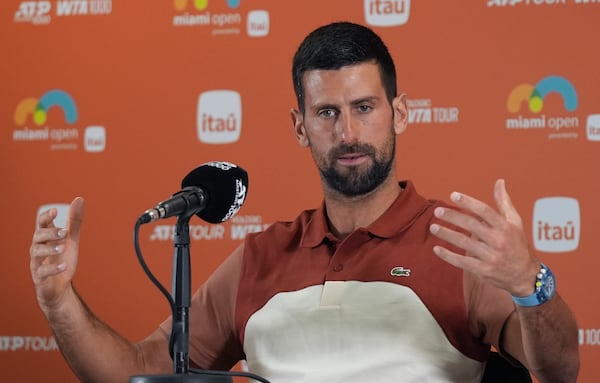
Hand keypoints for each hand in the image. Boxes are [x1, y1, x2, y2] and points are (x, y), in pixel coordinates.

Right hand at [30, 197, 84, 311]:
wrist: (59, 286)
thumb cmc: (63, 259)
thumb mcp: (71, 239)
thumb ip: (74, 221)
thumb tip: (79, 199)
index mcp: (46, 238)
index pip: (42, 224)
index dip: (47, 217)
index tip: (55, 211)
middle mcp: (38, 248)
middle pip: (38, 236)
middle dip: (50, 232)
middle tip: (65, 232)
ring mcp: (37, 262)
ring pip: (36, 252)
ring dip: (50, 249)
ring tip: (63, 247)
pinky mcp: (40, 277)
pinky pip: (42, 271)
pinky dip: (53, 268)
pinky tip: (64, 265)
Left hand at [429, 179, 538, 296]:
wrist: (525, 275)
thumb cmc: (517, 244)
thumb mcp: (515, 222)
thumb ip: (504, 202)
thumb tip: (499, 182)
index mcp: (505, 227)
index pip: (484, 211)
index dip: (468, 202)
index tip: (453, 195)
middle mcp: (498, 241)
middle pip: (471, 225)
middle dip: (452, 217)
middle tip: (437, 211)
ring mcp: (491, 257)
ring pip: (464, 243)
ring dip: (446, 234)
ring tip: (433, 227)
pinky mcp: (484, 270)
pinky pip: (462, 262)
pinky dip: (448, 256)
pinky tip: (436, 248)